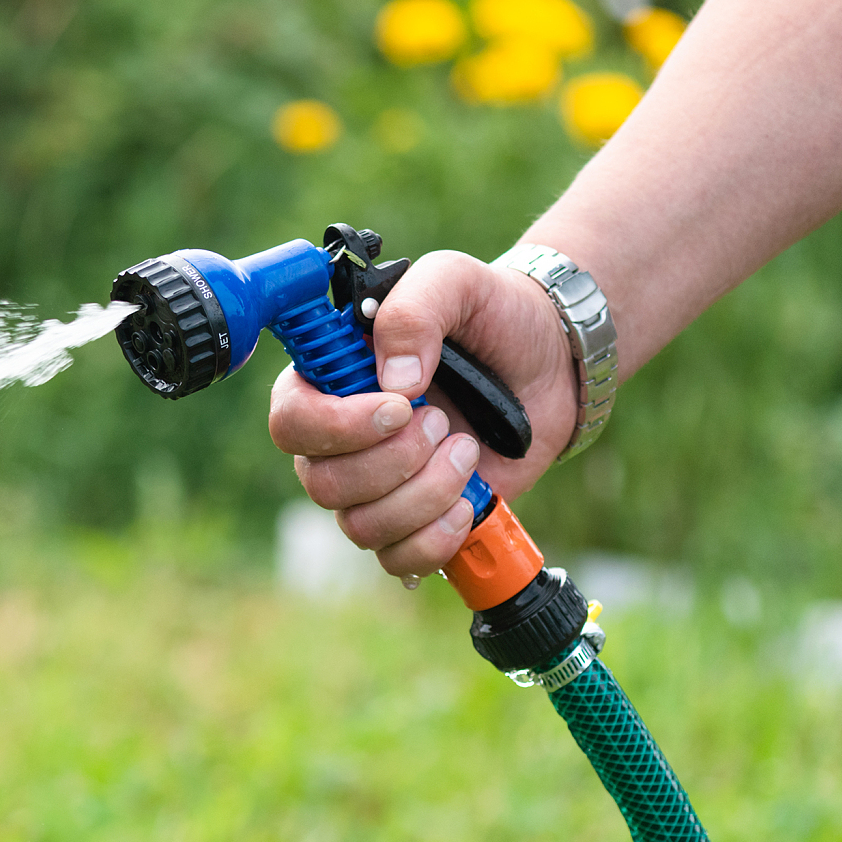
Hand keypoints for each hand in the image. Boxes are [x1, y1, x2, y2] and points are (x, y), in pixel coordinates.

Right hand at [266, 250, 577, 577]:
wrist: (551, 360)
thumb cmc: (492, 315)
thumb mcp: (454, 282)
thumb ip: (414, 311)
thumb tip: (393, 381)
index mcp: (330, 382)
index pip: (290, 421)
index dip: (335, 426)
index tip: (398, 407)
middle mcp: (340, 441)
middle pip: (323, 483)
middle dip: (394, 461)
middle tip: (444, 423)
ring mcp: (375, 488)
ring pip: (361, 526)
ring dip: (423, 495)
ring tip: (467, 451)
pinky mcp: (415, 522)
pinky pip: (397, 559)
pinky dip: (434, 540)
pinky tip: (467, 503)